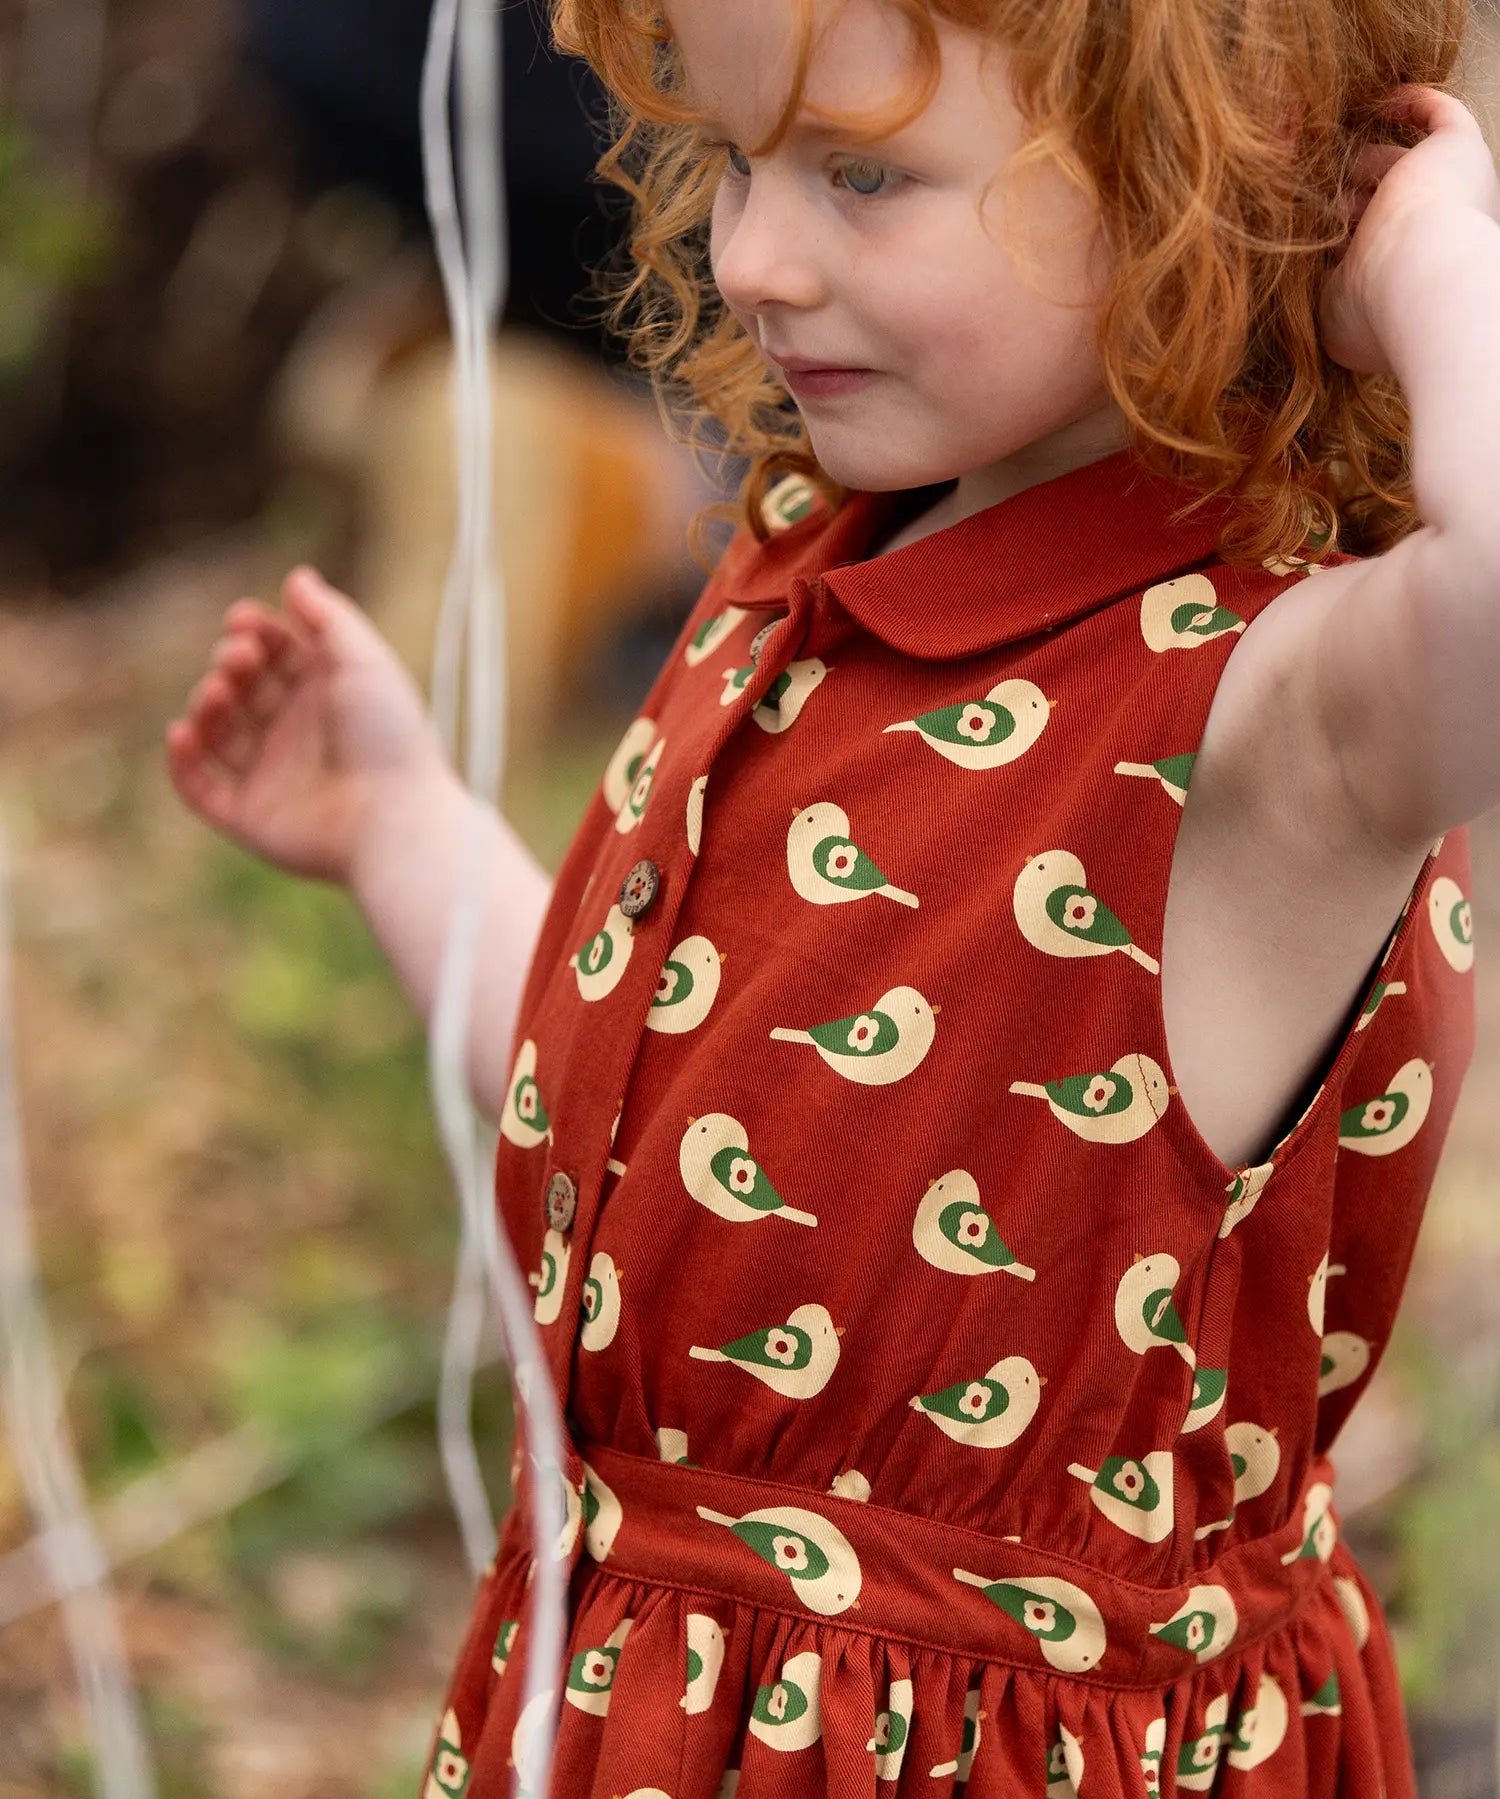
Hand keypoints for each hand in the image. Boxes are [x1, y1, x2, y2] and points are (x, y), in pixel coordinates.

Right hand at [165, 567, 447, 883]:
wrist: (395, 818)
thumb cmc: (388, 737)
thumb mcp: (364, 661)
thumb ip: (329, 617)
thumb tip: (296, 578)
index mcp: (328, 696)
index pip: (277, 653)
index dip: (254, 631)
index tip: (244, 620)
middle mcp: (299, 734)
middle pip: (244, 687)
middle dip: (232, 662)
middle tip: (240, 658)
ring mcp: (273, 776)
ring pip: (217, 733)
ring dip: (206, 704)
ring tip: (219, 692)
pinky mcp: (251, 817)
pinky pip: (200, 789)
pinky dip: (183, 762)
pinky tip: (183, 732)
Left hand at [1319, 85, 1499, 375]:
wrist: (1421, 280)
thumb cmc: (1372, 306)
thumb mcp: (1327, 307)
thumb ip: (1310, 284)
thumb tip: (1287, 270)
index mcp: (1400, 271)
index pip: (1361, 245)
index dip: (1329, 238)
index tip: (1291, 233)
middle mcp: (1431, 231)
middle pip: (1375, 202)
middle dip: (1336, 198)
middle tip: (1293, 190)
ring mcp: (1448, 189)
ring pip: (1396, 162)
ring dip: (1356, 157)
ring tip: (1309, 151)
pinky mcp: (1459, 150)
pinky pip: (1441, 114)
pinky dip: (1413, 102)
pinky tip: (1379, 102)